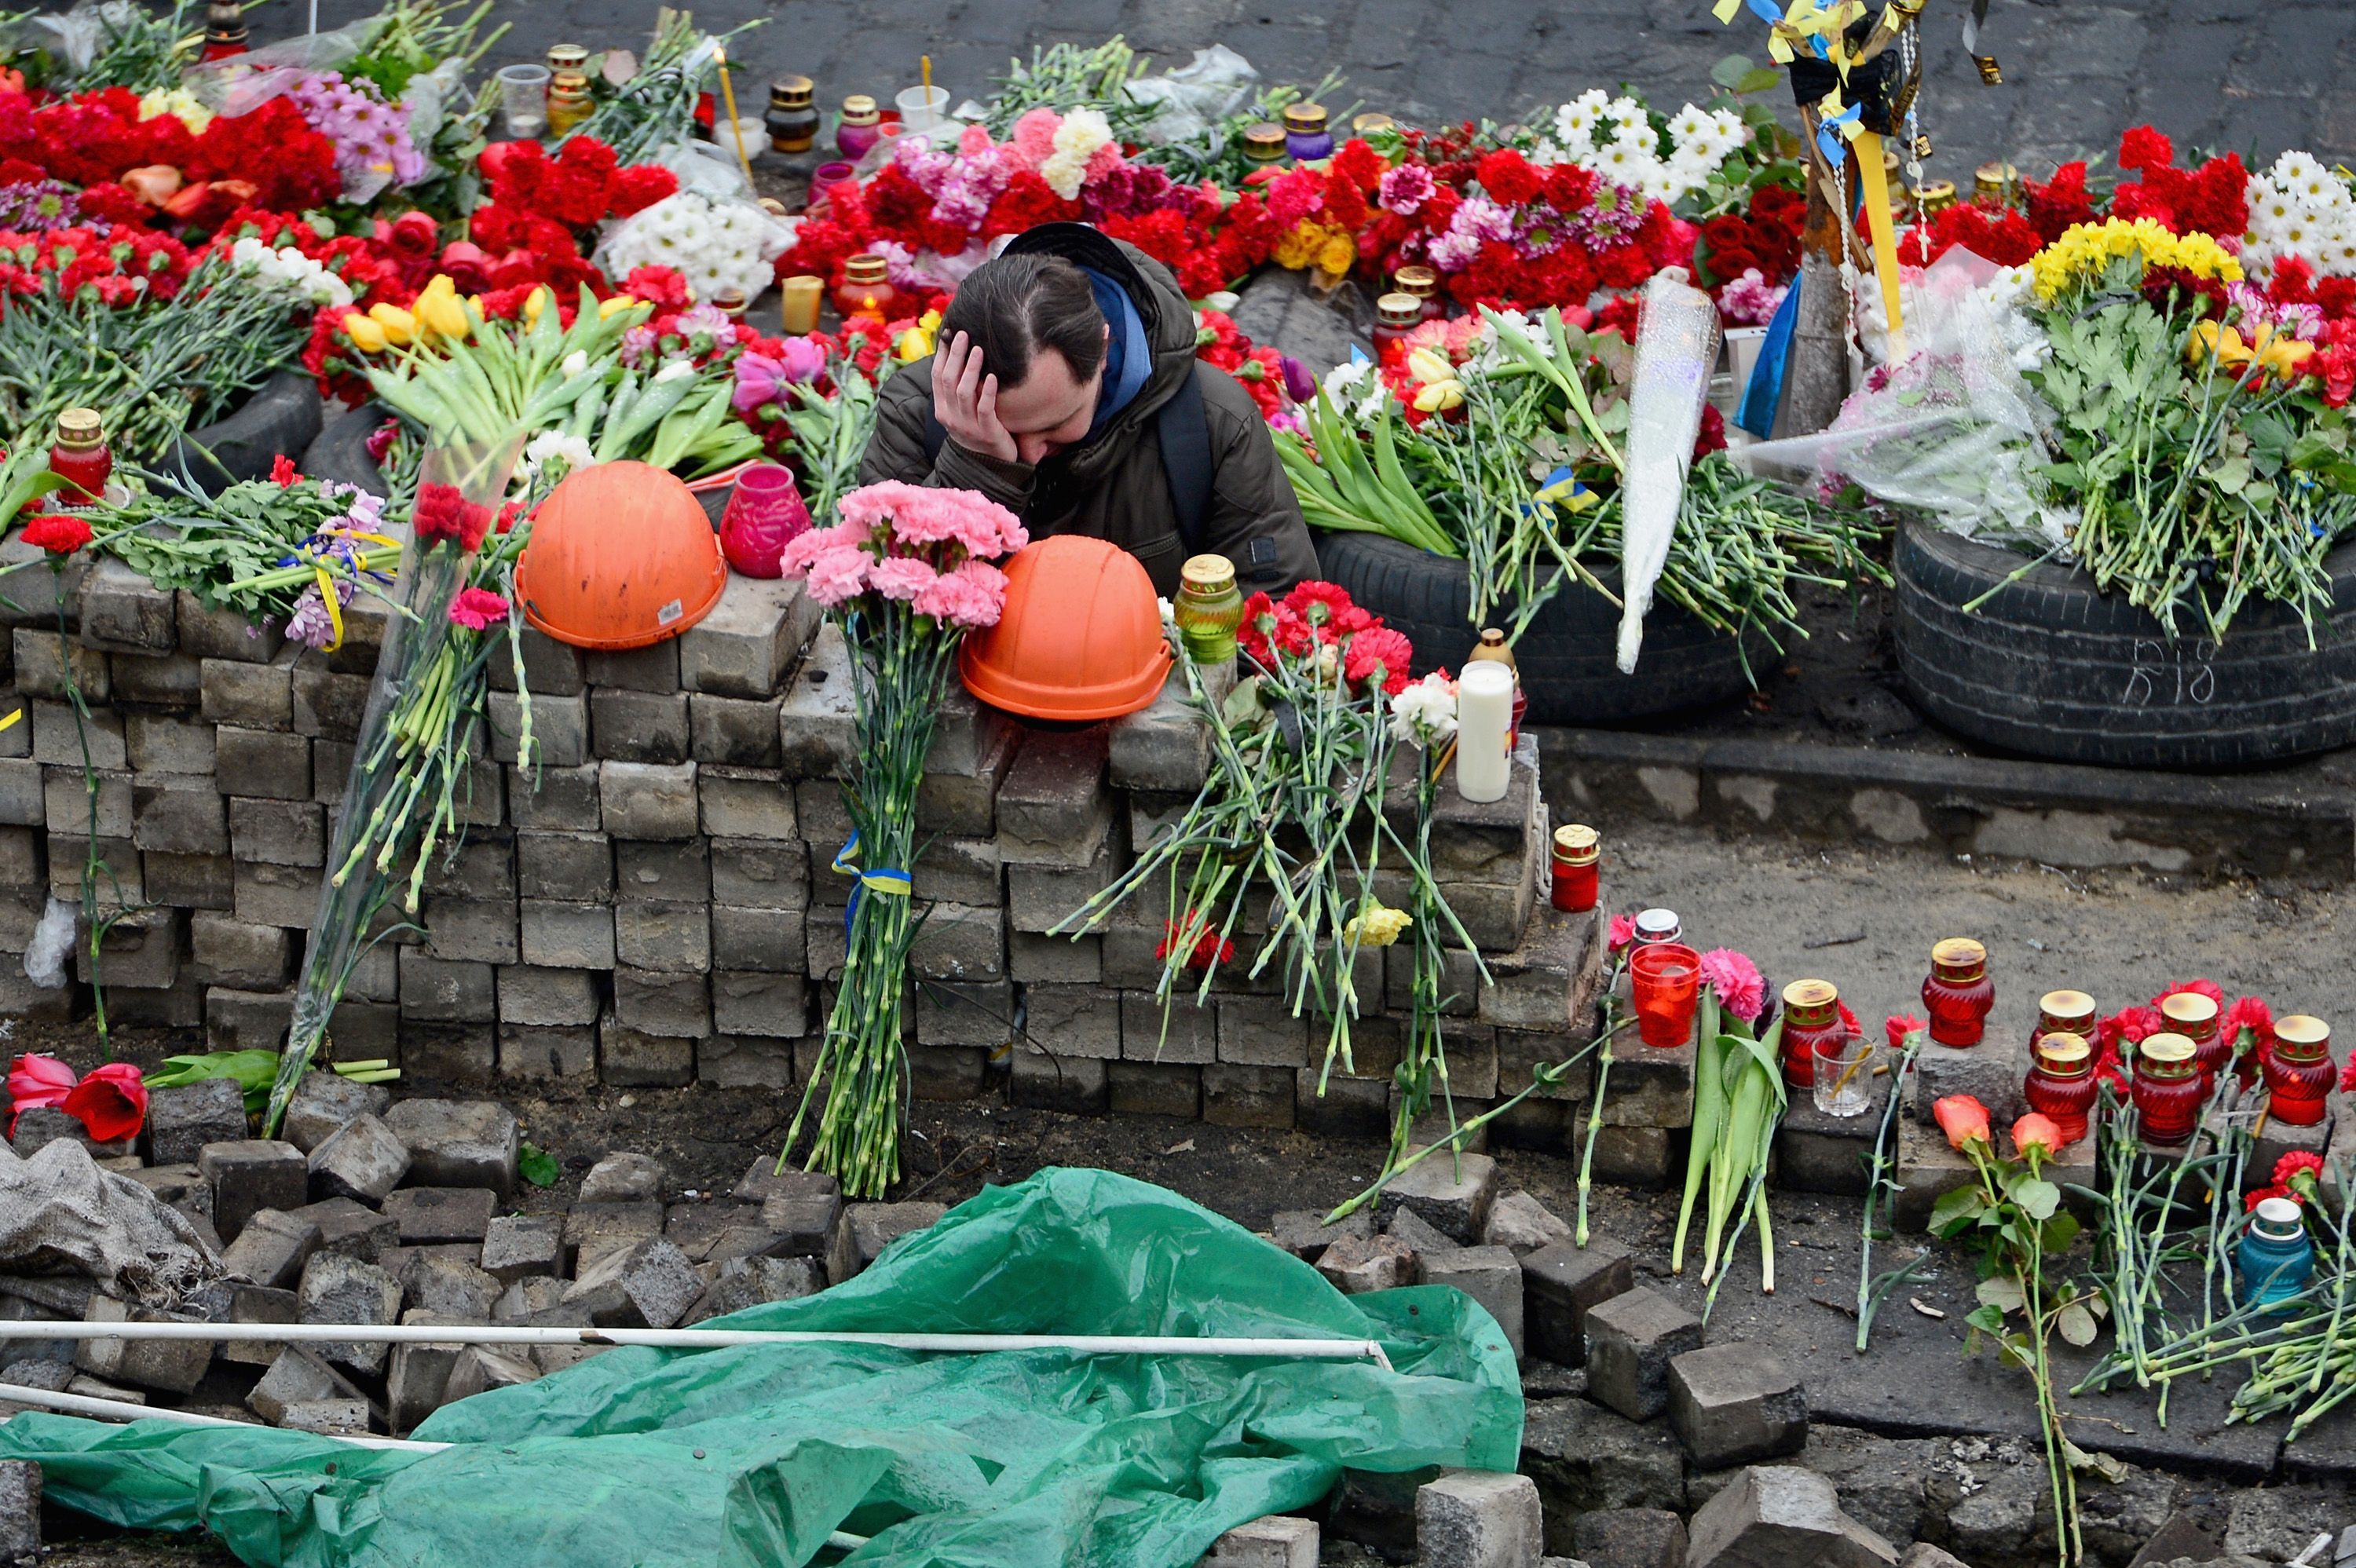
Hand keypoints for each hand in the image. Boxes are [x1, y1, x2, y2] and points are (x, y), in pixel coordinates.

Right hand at [932, 330, 1017, 464]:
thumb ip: (957, 390)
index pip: (937, 377)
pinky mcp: (986, 432)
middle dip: (956, 355)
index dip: (942, 355)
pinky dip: (989, 391)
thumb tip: (959, 357)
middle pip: (949, 380)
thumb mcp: (960, 412)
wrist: (990, 464)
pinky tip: (994, 376)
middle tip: (964, 334)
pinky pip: (985, 408)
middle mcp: (951, 417)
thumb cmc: (977, 430)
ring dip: (971, 369)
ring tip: (979, 349)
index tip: (949, 334)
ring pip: (964, 392)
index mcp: (942, 410)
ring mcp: (967, 426)